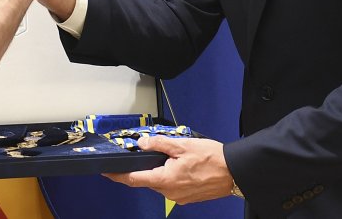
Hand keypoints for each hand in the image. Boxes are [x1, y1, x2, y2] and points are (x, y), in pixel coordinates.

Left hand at [103, 137, 234, 204]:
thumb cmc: (212, 158)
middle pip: (147, 180)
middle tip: (147, 153)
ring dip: (160, 171)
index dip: (117, 175)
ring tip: (172, 157)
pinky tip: (181, 167)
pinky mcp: (188, 197)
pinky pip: (172, 186)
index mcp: (164, 179)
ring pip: (160, 183)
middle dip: (144, 168)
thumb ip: (159, 143)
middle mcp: (169, 192)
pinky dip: (171, 176)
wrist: (235, 172)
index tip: (107, 171)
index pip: (133, 179)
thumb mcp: (182, 145)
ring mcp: (179, 197)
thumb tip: (142, 143)